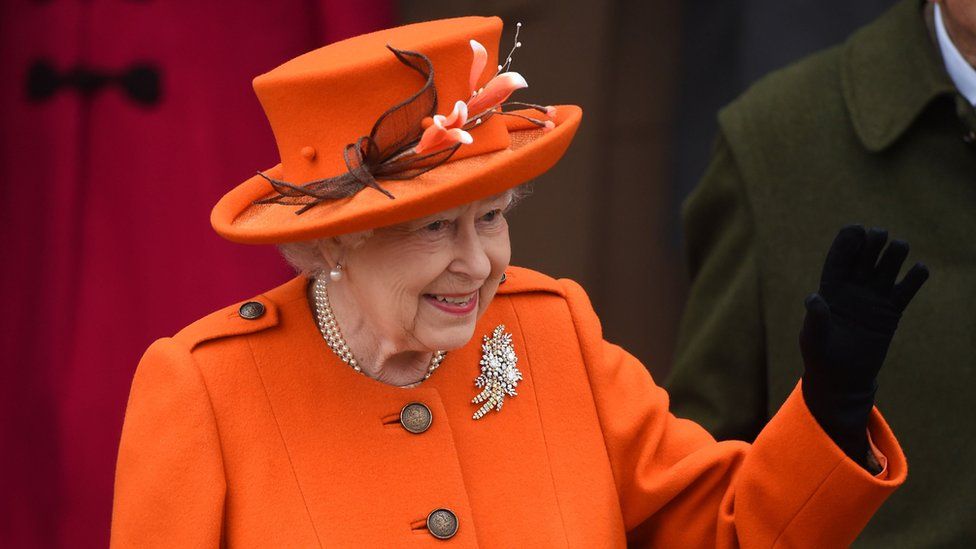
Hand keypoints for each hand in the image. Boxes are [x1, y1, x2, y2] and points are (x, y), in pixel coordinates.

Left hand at [799, 225, 928, 467]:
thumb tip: (814, 299)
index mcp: (830, 290)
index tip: (855, 229)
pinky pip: (903, 292)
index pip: (838, 261)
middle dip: (871, 244)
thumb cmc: (821, 358)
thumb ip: (815, 318)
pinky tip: (920, 269)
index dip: (846, 244)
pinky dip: (913, 280)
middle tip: (879, 233)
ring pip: (885, 270)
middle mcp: (852, 289)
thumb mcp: (814, 339)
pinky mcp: (891, 313)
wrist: (842, 379)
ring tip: (900, 245)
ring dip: (893, 256)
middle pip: (864, 260)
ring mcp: (873, 299)